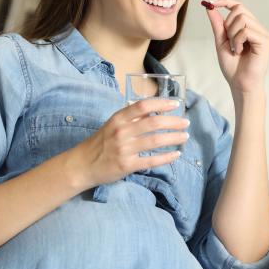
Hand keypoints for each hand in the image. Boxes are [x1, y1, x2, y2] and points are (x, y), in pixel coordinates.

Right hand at [73, 99, 188, 188]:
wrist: (82, 165)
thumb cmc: (100, 143)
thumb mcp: (112, 125)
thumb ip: (131, 118)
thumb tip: (155, 111)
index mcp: (118, 118)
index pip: (143, 106)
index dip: (161, 103)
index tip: (175, 104)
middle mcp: (122, 132)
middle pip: (154, 123)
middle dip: (173, 121)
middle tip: (186, 122)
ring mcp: (124, 149)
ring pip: (155, 141)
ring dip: (173, 138)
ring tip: (184, 136)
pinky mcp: (127, 165)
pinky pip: (151, 160)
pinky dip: (166, 157)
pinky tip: (175, 154)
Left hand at [202, 0, 268, 93]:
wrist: (239, 83)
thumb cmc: (233, 66)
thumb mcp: (221, 42)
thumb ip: (218, 25)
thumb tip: (210, 7)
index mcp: (247, 26)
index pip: (238, 6)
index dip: (224, 1)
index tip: (210, 2)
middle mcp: (257, 27)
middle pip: (239, 9)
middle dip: (228, 25)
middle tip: (229, 42)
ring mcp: (263, 33)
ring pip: (242, 18)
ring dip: (232, 34)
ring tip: (235, 49)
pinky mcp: (265, 40)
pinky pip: (246, 30)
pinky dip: (238, 40)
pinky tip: (239, 51)